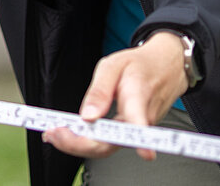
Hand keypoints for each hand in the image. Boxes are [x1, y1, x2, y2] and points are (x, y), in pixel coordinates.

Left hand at [42, 30, 189, 160]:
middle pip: (111, 144)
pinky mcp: (132, 133)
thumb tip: (87, 118)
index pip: (139, 123)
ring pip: (107, 147)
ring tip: (53, 134)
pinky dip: (86, 141)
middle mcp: (141, 120)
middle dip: (78, 144)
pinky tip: (68, 134)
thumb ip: (99, 91)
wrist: (166, 67)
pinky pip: (108, 142)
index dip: (141, 141)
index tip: (146, 153)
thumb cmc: (139, 65)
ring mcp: (138, 130)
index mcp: (138, 97)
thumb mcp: (113, 65)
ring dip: (77, 144)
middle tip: (53, 134)